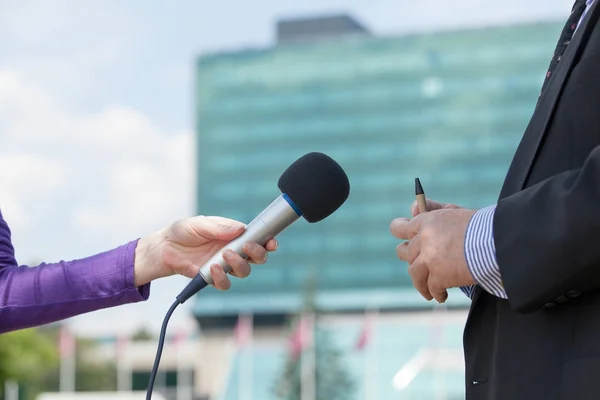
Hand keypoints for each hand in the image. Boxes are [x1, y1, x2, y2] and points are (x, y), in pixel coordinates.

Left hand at [134, 216, 277, 289]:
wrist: (164, 248)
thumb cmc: (183, 231)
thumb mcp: (200, 224)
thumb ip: (220, 227)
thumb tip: (241, 229)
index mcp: (235, 236)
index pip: (258, 239)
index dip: (269, 242)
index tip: (271, 242)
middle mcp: (234, 251)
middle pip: (258, 258)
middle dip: (258, 254)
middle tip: (246, 248)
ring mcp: (224, 265)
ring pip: (244, 272)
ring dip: (238, 265)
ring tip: (223, 256)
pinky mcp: (213, 277)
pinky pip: (225, 283)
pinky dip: (221, 278)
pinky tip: (212, 268)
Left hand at [391, 202, 475, 302]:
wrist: (497, 242)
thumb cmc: (481, 226)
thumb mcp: (456, 212)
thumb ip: (435, 209)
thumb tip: (413, 209)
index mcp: (428, 220)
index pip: (401, 228)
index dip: (403, 237)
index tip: (405, 246)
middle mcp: (424, 238)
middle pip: (405, 253)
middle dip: (411, 261)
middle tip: (418, 271)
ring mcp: (429, 258)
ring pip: (414, 274)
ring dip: (421, 284)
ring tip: (429, 292)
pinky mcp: (438, 275)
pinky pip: (431, 288)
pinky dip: (436, 294)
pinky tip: (442, 296)